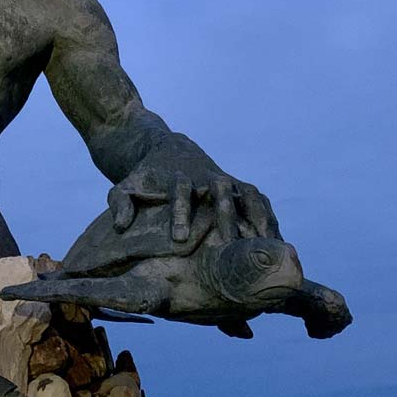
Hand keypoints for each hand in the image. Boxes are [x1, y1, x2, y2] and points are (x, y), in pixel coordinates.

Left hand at [107, 140, 280, 243]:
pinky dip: (268, 217)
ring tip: (267, 246)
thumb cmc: (144, 175)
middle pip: (221, 191)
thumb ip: (120, 203)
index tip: (178, 239)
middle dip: (227, 216)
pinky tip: (276, 242)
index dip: (180, 213)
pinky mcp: (238, 185)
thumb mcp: (124, 185)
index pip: (180, 191)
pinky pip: (258, 200)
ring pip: (246, 194)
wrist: (165, 149)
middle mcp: (206, 176)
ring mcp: (226, 180)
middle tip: (231, 247)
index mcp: (178, 176)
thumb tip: (121, 226)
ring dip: (257, 217)